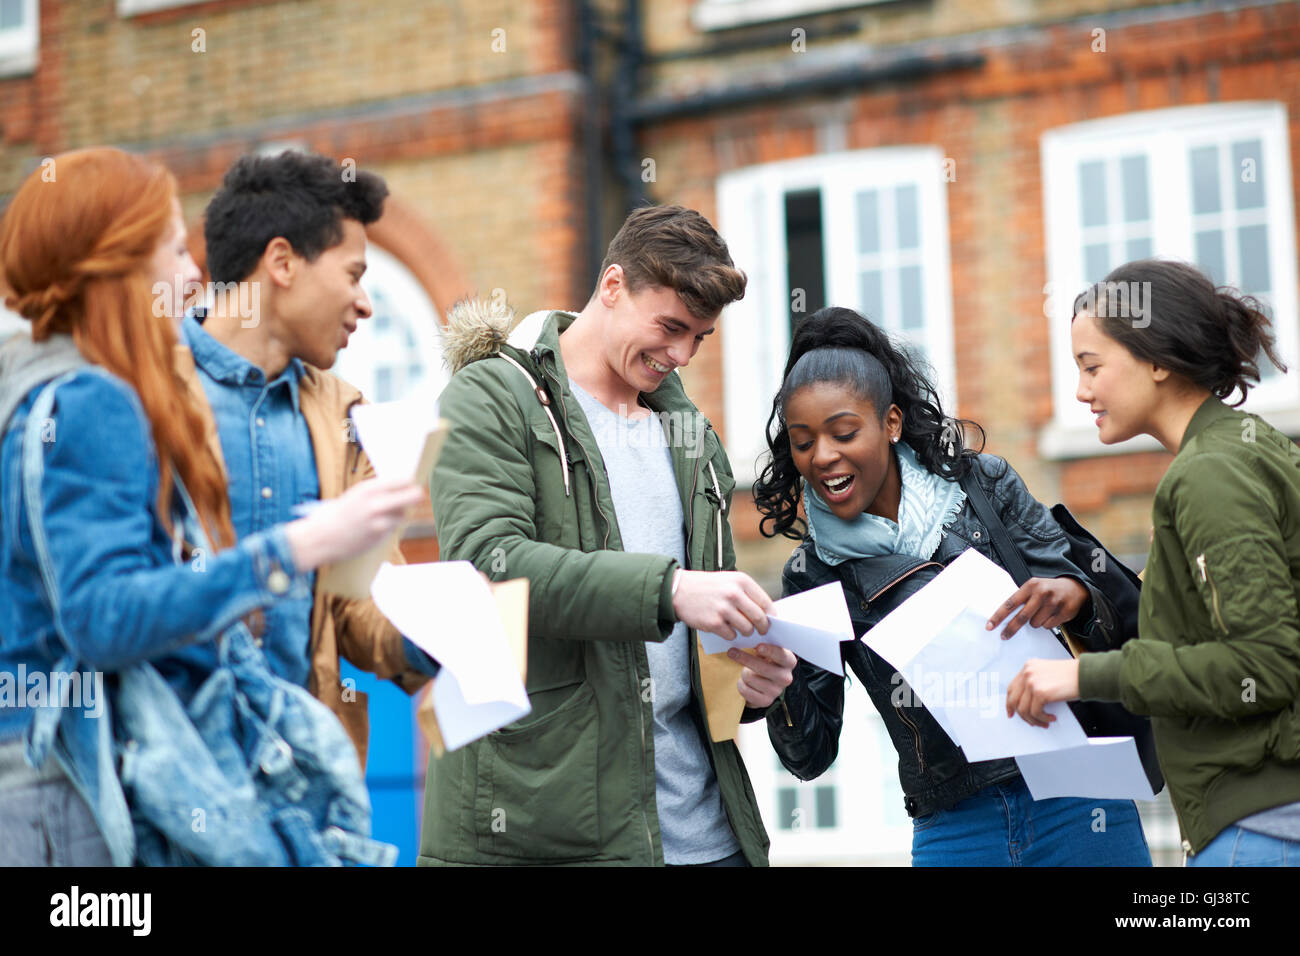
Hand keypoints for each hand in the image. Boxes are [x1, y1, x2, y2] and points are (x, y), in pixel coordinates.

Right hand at [284, 477, 425, 570]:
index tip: (412, 483)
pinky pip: (394, 528)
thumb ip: (377, 491)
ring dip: (400, 513)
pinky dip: (390, 526)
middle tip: (418, 495)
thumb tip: (403, 486)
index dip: (409, 482)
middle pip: (412, 495)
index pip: (402, 480)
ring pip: (404, 513)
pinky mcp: (380, 536)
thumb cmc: (337, 514)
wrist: (320, 538)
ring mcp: (380, 521)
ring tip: (385, 514)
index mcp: (368, 489)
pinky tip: (376, 526)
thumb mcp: (355, 495)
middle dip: (416, 494)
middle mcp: (376, 503)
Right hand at [672, 570, 771, 638]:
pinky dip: (730, 635)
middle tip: (761, 631)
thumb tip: (765, 613)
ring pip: (747, 629)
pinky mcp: (713, 622)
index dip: (771, 615)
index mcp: (741, 581)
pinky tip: (724, 628)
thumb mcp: (728, 581)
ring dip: (746, 632)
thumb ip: (746, 594)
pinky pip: (731, 635)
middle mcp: (734, 594)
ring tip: (739, 628)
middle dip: (763, 628)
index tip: (771, 621)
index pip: (765, 602)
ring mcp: (723, 609)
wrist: (678, 590)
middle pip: (759, 618)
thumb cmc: (706, 586)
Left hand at [728, 644, 795, 707]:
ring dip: (743, 672)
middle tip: (732, 652)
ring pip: (750, 678)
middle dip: (744, 658)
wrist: (763, 682)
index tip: (758, 647)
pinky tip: (744, 682)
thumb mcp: (766, 650)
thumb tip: (747, 639)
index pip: (781, 655)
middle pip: (763, 668)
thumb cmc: (764, 660)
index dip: (770, 651)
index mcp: (789, 661)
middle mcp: (786, 677)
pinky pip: (745, 690)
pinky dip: (741, 684)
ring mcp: (776, 691)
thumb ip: (761, 645)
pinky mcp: (766, 701)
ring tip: (746, 671)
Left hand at [985, 576, 1088, 638]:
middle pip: (1022, 617)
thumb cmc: (1048, 589)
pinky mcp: (1065, 611)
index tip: (990, 626)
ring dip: (1035, 623)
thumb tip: (1004, 618)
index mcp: (1031, 586)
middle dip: (1011, 629)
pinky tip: (1052, 615)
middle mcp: (1042, 593)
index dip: (999, 616)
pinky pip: (1048, 626)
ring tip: (1042, 613)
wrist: (1075, 587)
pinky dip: (1047, 624)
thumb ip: (1021, 598)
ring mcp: (1055, 602)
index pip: (1010, 603)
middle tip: (1004, 636)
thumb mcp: (1033, 587)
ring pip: (1036, 624)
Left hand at [1005, 658, 1079, 726]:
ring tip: (1044, 722)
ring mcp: (1032, 682)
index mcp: (1028, 667)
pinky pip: (1036, 713)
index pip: (1012, 687)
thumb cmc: (1072, 676)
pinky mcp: (1040, 692)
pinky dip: (1043, 719)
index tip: (1011, 712)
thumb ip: (1034, 683)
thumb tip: (1026, 702)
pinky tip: (1052, 718)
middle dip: (1021, 715)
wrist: (1086, 674)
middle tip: (1030, 722)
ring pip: (1024, 709)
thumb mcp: (1047, 674)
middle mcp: (1027, 672)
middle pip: (1014, 699)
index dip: (1010, 702)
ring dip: (1034, 719)